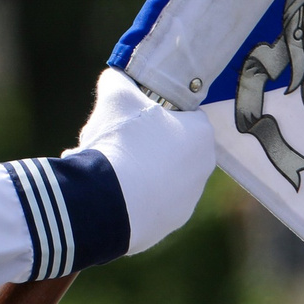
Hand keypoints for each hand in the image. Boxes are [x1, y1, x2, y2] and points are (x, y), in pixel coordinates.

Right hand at [77, 69, 214, 255]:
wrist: (109, 201)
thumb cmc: (121, 141)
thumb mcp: (116, 94)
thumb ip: (120, 81)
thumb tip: (118, 78)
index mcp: (201, 136)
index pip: (186, 116)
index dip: (157, 111)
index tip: (134, 114)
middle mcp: (203, 170)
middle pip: (168, 147)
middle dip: (140, 141)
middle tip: (113, 138)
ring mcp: (187, 201)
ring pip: (155, 175)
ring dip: (129, 168)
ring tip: (101, 165)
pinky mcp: (168, 224)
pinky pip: (144, 201)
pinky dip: (126, 194)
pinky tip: (102, 190)